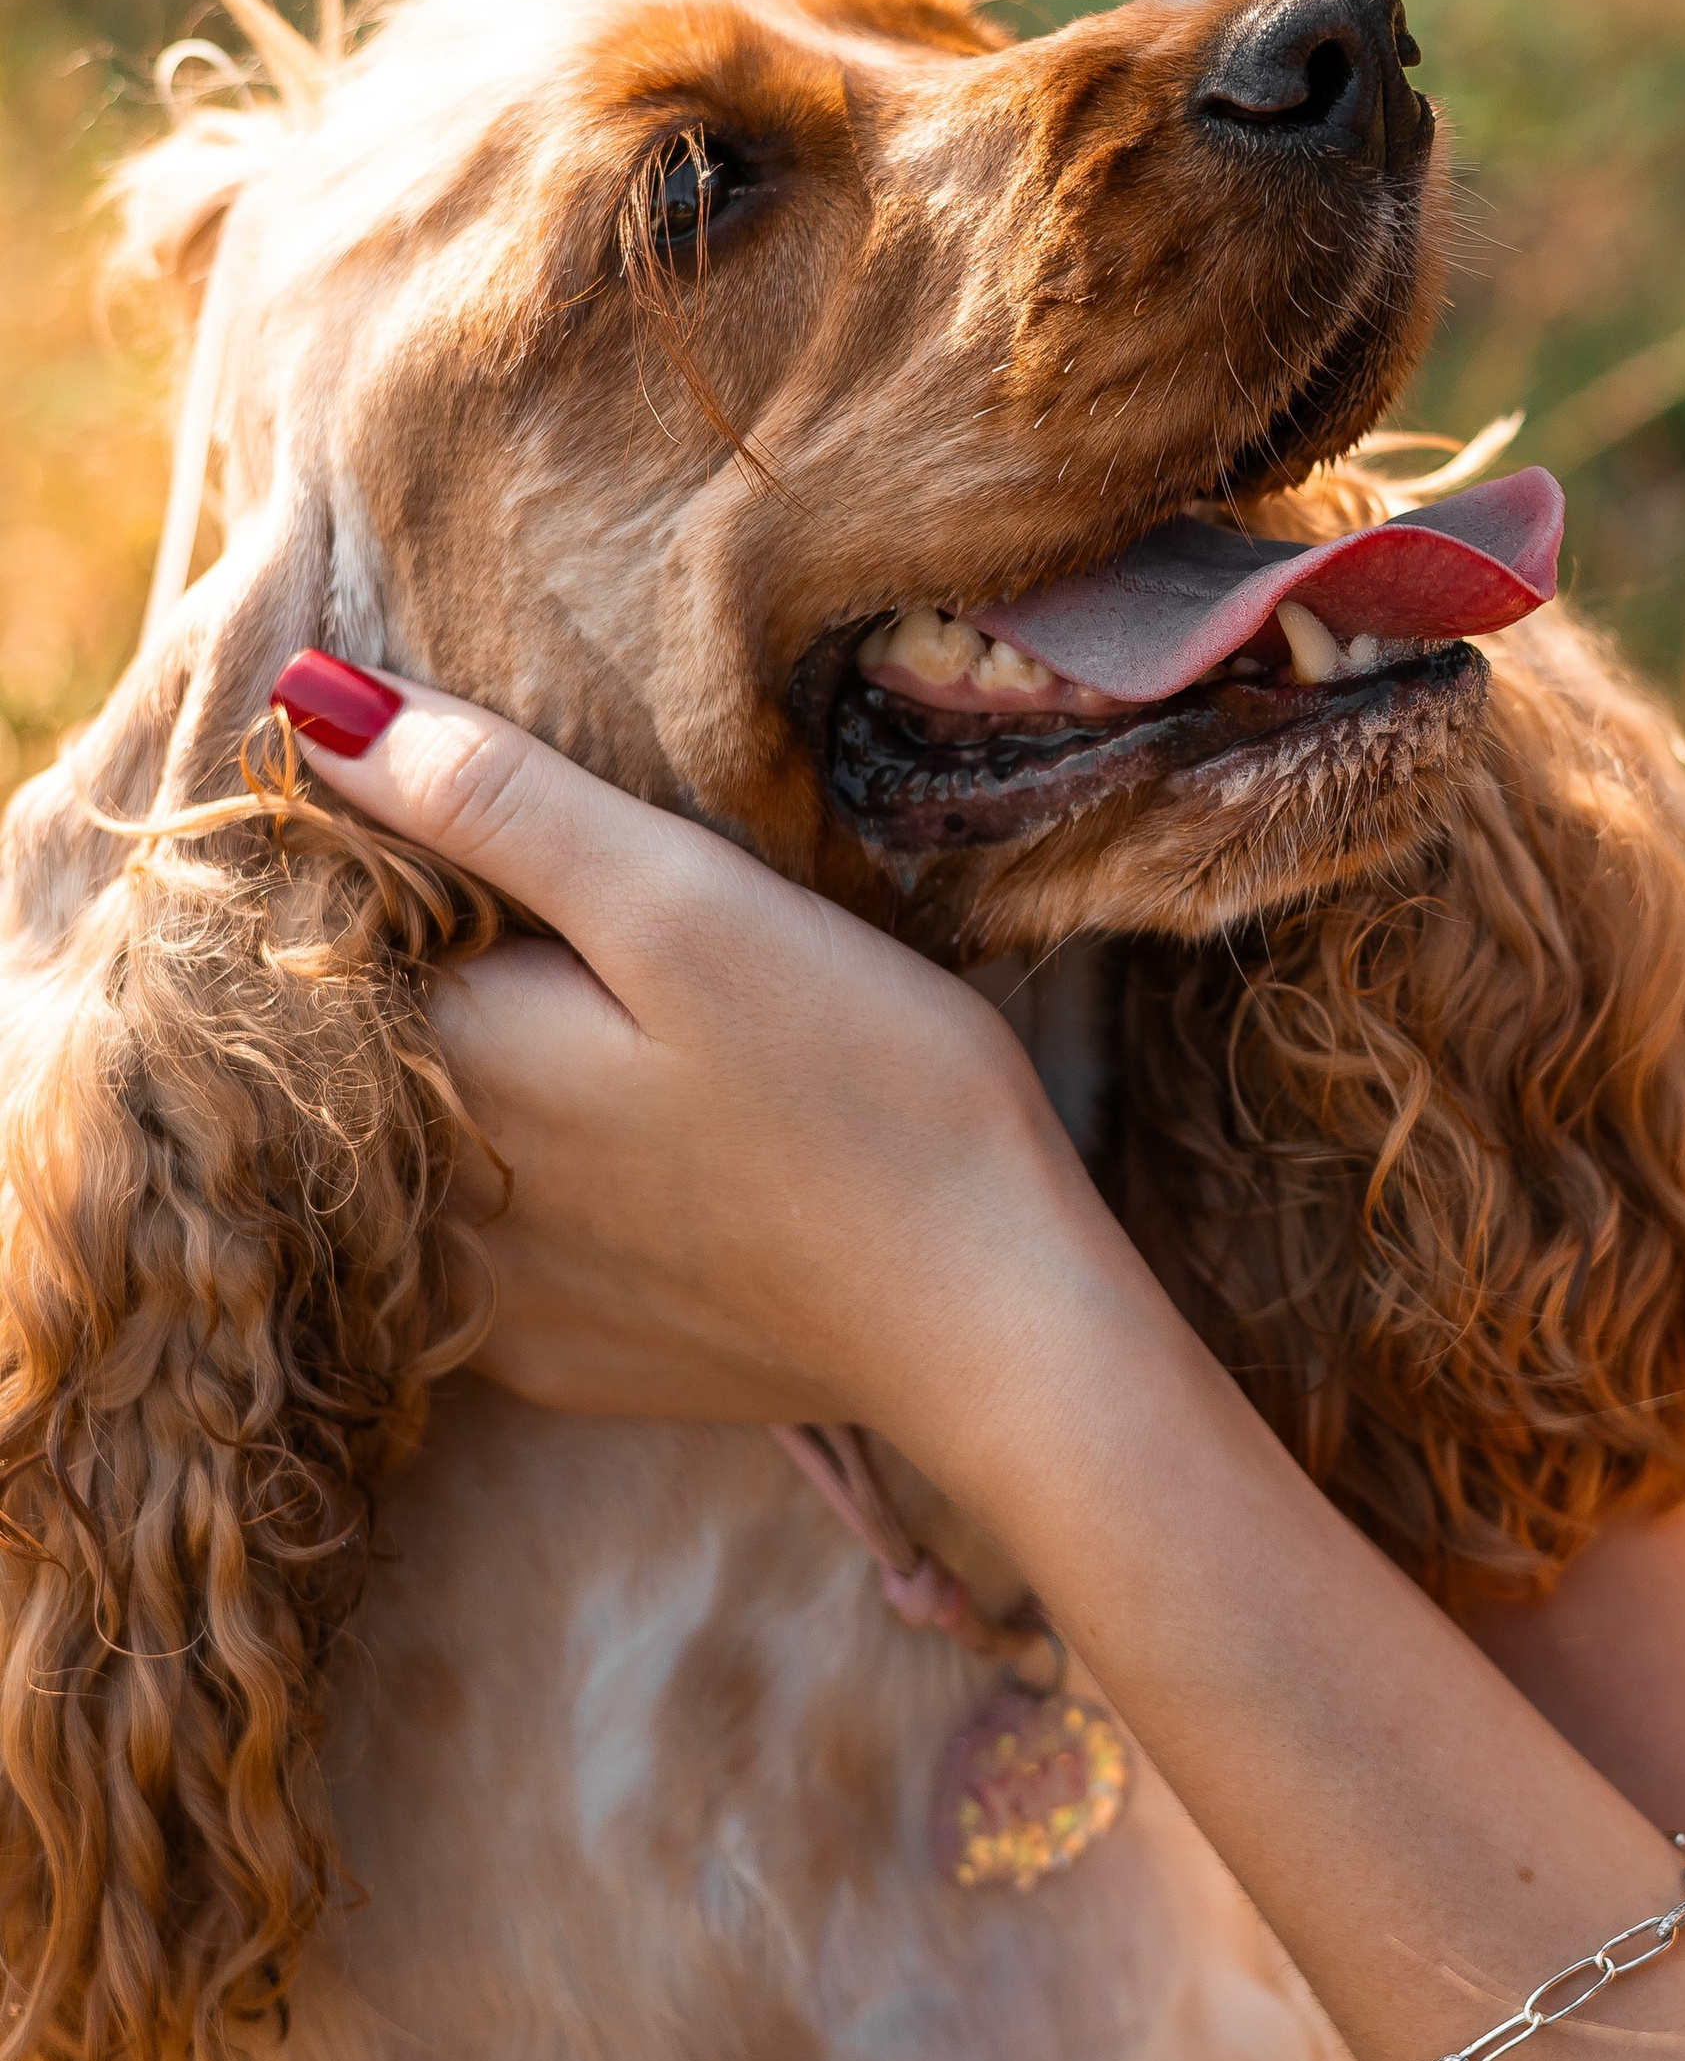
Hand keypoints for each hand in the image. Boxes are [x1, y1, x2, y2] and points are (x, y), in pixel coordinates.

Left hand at [270, 658, 1131, 1450]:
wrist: (996, 1321)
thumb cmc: (868, 1090)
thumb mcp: (690, 906)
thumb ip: (497, 804)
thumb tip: (313, 701)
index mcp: (454, 1058)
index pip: (341, 928)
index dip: (402, 856)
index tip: (525, 840)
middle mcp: (433, 1195)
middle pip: (376, 1044)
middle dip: (440, 972)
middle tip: (600, 937)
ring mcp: (494, 1302)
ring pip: (423, 1153)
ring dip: (477, 1090)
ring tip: (622, 1049)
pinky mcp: (561, 1359)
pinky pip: (490, 1258)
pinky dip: (528, 1198)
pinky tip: (635, 1165)